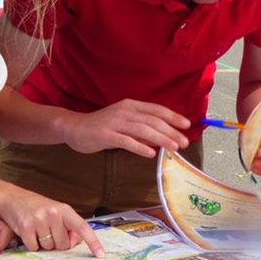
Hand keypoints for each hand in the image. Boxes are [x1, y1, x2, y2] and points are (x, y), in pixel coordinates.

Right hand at [0, 189, 105, 257]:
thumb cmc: (36, 207)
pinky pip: (34, 248)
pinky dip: (31, 244)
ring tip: (37, 230)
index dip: (93, 242)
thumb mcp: (55, 212)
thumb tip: (75, 241)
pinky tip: (28, 232)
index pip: (82, 227)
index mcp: (64, 210)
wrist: (12, 198)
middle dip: (55, 243)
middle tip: (47, 231)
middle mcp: (53, 213)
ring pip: (48, 247)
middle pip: (63, 245)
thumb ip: (68, 227)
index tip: (100, 254)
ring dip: (42, 243)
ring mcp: (39, 220)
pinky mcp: (25, 227)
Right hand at [63, 99, 189, 157]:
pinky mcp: (105, 135)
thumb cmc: (101, 126)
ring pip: (143, 130)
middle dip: (171, 131)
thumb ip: (140, 127)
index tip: (187, 125)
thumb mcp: (122, 121)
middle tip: (184, 142)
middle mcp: (124, 111)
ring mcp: (114, 122)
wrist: (74, 127)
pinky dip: (140, 147)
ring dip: (160, 139)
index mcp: (130, 105)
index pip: (156, 109)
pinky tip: (150, 154)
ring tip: (173, 148)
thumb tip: (161, 136)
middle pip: (152, 120)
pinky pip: (126, 141)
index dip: (173, 117)